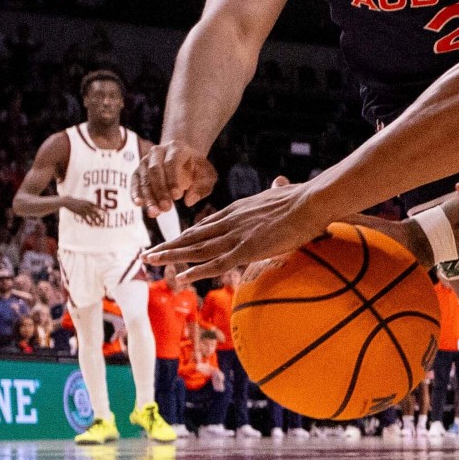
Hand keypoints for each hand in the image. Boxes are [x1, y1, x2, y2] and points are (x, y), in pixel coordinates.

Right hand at [61, 196, 105, 222]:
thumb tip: (96, 207)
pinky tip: (92, 225)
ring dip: (95, 221)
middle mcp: (87, 206)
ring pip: (91, 217)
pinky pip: (86, 219)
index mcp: (89, 202)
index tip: (107, 213)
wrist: (68, 201)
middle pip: (95, 213)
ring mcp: (83, 209)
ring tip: (98, 225)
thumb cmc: (77, 202)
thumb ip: (90, 204)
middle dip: (100, 218)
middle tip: (103, 222)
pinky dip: (89, 222)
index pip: (98, 207)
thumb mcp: (84, 201)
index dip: (103, 210)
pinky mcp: (79, 213)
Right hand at [137, 145, 218, 212]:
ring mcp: (146, 161)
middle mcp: (157, 152)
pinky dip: (135, 193)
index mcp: (176, 148)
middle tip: (166, 208)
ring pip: (143, 178)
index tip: (177, 197)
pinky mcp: (139, 170)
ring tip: (154, 213)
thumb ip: (202, 186)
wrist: (183, 157)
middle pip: (154, 170)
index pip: (172, 162)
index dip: (173, 179)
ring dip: (148, 196)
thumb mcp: (207, 175)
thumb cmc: (197, 167)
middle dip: (160, 191)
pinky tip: (138, 204)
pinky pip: (134, 182)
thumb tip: (189, 201)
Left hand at [146, 182, 327, 284]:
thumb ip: (277, 190)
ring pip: (196, 250)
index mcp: (237, 210)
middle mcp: (230, 222)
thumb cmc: (301, 198)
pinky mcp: (246, 250)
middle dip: (169, 246)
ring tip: (151, 262)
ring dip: (172, 256)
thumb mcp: (283, 191)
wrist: (309, 202)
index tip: (172, 243)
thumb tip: (281, 182)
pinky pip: (216, 264)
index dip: (186, 236)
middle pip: (193, 237)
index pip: (205, 226)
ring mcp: (236, 236)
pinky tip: (181, 278)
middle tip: (148, 254)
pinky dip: (197, 272)